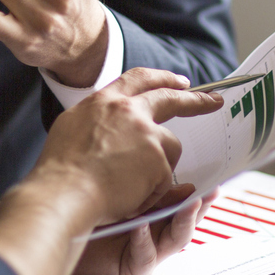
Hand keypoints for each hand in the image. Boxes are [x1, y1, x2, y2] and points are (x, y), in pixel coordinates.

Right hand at [32, 68, 223, 227]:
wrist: (64, 192)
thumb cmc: (60, 169)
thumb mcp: (72, 126)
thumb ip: (97, 118)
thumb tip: (108, 122)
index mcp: (104, 100)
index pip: (138, 79)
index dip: (161, 78)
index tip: (179, 81)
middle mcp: (128, 110)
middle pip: (169, 98)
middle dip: (195, 100)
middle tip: (214, 100)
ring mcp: (146, 133)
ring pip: (170, 147)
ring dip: (158, 165)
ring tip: (129, 184)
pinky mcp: (157, 159)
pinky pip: (165, 178)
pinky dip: (153, 190)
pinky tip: (129, 196)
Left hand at [71, 188, 219, 274]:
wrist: (59, 231)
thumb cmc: (82, 207)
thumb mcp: (116, 185)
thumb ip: (140, 175)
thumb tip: (160, 156)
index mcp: (150, 206)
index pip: (178, 197)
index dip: (195, 189)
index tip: (209, 177)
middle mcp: (153, 228)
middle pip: (185, 217)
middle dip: (200, 205)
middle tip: (210, 192)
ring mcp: (146, 247)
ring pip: (176, 238)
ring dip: (185, 221)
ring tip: (189, 205)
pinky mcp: (132, 266)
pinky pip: (145, 255)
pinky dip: (144, 239)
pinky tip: (141, 226)